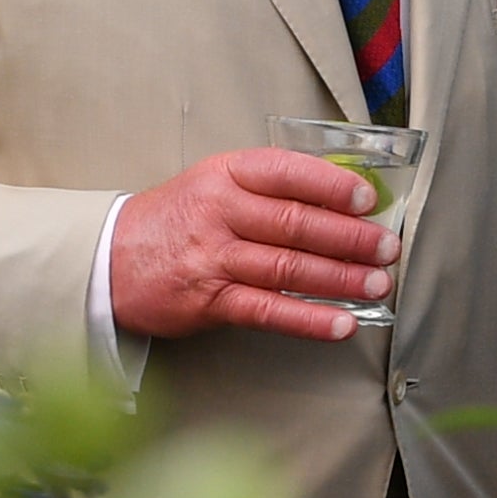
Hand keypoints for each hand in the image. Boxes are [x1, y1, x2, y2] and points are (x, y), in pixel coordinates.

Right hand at [107, 146, 398, 342]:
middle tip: (387, 248)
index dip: (333, 186)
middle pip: (296, 223)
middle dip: (350, 237)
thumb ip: (269, 190)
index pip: (288, 173)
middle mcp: (220, 212)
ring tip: (377, 284)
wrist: (109, 259)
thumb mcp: (215, 184)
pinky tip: (341, 324)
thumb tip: (341, 203)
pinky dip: (309, 319)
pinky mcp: (209, 301)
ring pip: (288, 267)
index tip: (369, 199)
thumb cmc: (175, 221)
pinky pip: (268, 310)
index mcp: (226, 175)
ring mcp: (214, 258)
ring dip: (341, 279)